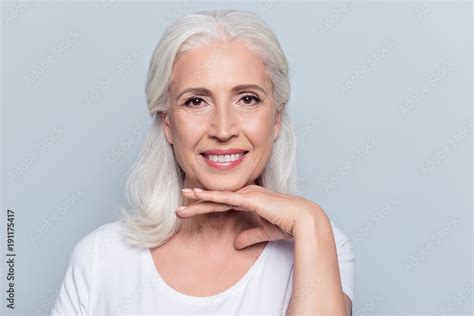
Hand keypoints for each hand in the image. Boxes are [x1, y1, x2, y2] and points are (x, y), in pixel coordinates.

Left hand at [176, 184, 320, 248]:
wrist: (302, 220)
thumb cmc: (286, 224)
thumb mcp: (263, 232)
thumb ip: (248, 236)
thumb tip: (235, 244)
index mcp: (249, 200)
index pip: (222, 203)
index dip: (206, 206)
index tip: (191, 209)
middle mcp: (246, 194)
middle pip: (216, 199)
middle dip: (197, 203)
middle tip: (179, 207)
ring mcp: (247, 195)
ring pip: (218, 197)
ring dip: (199, 198)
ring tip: (182, 199)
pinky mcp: (250, 199)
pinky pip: (226, 198)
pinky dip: (211, 196)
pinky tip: (198, 195)